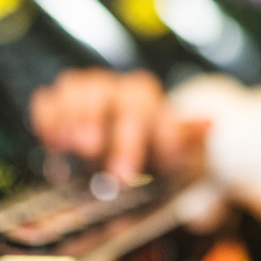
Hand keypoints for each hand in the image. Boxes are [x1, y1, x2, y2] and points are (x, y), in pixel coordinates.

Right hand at [30, 68, 205, 181]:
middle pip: (99, 89)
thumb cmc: (160, 149)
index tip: (122, 174)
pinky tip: (51, 141)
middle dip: (91, 120)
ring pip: (73, 85)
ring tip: (68, 146)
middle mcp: (114, 90)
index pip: (135, 104)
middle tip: (89, 151)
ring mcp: (86, 94)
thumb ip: (191, 136)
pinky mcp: (62, 105)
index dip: (126, 139)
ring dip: (68, 115)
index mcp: (144, 97)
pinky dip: (47, 117)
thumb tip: (214, 122)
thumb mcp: (180, 149)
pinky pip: (48, 99)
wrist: (143, 150)